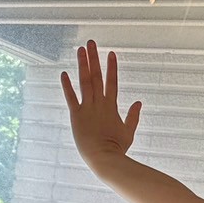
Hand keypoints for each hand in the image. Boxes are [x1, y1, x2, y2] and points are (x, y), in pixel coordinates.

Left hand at [61, 41, 141, 169]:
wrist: (105, 159)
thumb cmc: (117, 150)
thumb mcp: (128, 132)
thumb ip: (133, 117)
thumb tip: (139, 103)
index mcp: (111, 107)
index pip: (112, 82)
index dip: (112, 67)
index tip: (111, 53)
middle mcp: (99, 104)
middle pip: (97, 76)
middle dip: (94, 58)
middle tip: (91, 42)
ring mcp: (87, 108)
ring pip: (85, 82)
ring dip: (82, 65)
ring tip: (80, 50)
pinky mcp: (76, 116)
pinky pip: (71, 98)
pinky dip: (67, 86)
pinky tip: (64, 73)